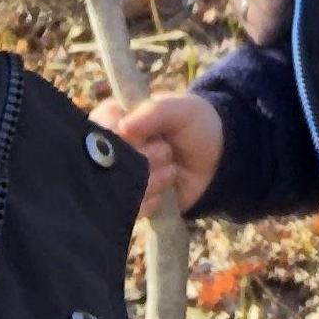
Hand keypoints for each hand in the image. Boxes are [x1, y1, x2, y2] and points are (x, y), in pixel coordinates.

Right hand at [94, 91, 225, 218]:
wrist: (217, 160)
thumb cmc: (195, 125)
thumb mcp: (181, 109)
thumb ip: (154, 112)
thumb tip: (123, 127)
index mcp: (115, 118)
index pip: (101, 128)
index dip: (125, 136)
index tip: (145, 135)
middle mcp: (110, 149)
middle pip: (111, 160)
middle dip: (144, 157)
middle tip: (167, 150)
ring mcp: (118, 178)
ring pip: (120, 186)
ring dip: (152, 178)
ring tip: (171, 169)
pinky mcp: (129, 203)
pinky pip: (129, 209)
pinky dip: (151, 200)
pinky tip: (166, 190)